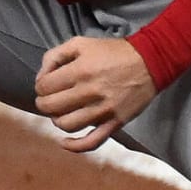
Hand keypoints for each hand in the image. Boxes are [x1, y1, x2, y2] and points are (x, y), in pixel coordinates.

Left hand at [32, 35, 156, 153]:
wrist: (150, 61)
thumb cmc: (112, 51)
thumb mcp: (80, 43)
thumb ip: (54, 56)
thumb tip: (41, 77)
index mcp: (80, 70)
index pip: (44, 86)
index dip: (40, 86)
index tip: (46, 85)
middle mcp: (89, 92)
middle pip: (51, 107)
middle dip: (43, 103)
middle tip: (48, 99)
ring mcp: (103, 110)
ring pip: (67, 125)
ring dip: (57, 120)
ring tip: (60, 112)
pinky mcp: (115, 123)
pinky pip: (92, 142)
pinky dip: (74, 146)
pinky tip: (64, 142)